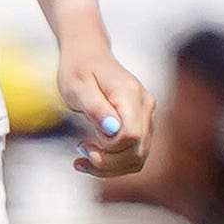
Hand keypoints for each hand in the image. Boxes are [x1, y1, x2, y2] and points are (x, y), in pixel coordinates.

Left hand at [60, 37, 154, 178]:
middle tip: (80, 152)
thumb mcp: (76, 86)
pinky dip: (113, 163)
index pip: (130, 135)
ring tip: (82, 158)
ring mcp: (147, 117)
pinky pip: (133, 154)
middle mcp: (145, 106)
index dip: (108, 149)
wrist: (87, 55)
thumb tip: (112, 130)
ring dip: (109, 167)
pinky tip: (92, 158)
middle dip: (107, 163)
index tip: (83, 143)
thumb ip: (95, 108)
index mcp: (130, 94)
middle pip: (137, 152)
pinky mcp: (142, 125)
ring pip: (137, 158)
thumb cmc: (78, 69)